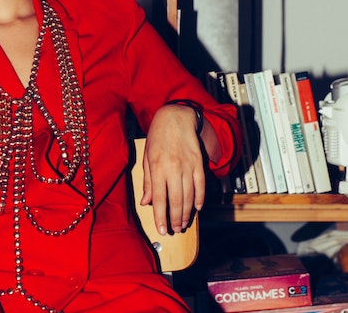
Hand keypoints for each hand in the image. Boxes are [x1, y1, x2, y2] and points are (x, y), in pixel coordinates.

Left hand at [140, 103, 206, 234]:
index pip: (159, 198)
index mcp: (157, 167)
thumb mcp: (147, 157)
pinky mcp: (199, 163)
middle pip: (176, 200)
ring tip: (183, 224)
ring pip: (189, 196)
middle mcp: (173, 168)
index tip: (161, 229)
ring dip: (187, 213)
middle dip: (175, 218)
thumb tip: (146, 202)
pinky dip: (200, 198)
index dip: (161, 217)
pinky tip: (197, 208)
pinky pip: (201, 185)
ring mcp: (188, 166)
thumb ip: (147, 181)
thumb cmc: (157, 137)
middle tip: (174, 230)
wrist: (176, 117)